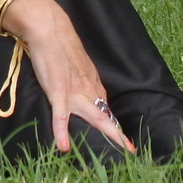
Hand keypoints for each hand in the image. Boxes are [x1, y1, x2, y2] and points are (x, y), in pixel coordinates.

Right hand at [0, 0, 133, 154]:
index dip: (114, 127)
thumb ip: (84, 84)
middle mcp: (88, 91)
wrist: (51, 30)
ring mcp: (75, 92)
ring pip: (95, 117)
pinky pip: (60, 115)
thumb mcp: (78, 68)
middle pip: (107, 117)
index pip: (106, 111)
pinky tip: (63, 147)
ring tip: (121, 150)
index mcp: (92, 86)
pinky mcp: (58, 91)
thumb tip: (89, 97)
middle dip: (120, 135)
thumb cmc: (61, 49)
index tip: (124, 142)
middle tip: (132, 151)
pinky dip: (61, 132)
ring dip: (109, 135)